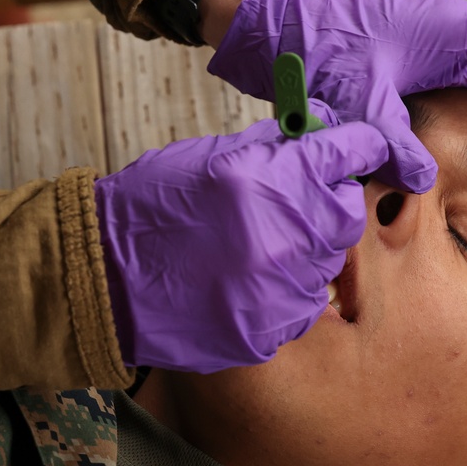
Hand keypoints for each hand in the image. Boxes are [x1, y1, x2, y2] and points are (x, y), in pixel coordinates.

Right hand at [94, 104, 387, 372]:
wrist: (101, 280)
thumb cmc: (149, 210)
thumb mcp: (209, 157)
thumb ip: (272, 147)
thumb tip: (318, 134)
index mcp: (267, 181)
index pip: (347, 153)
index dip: (360, 146)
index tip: (365, 147)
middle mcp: (283, 239)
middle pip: (347, 213)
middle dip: (330, 201)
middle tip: (298, 200)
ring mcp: (277, 292)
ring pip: (327, 262)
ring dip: (306, 248)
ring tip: (257, 245)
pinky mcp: (268, 331)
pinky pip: (303, 304)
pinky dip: (287, 290)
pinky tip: (247, 281)